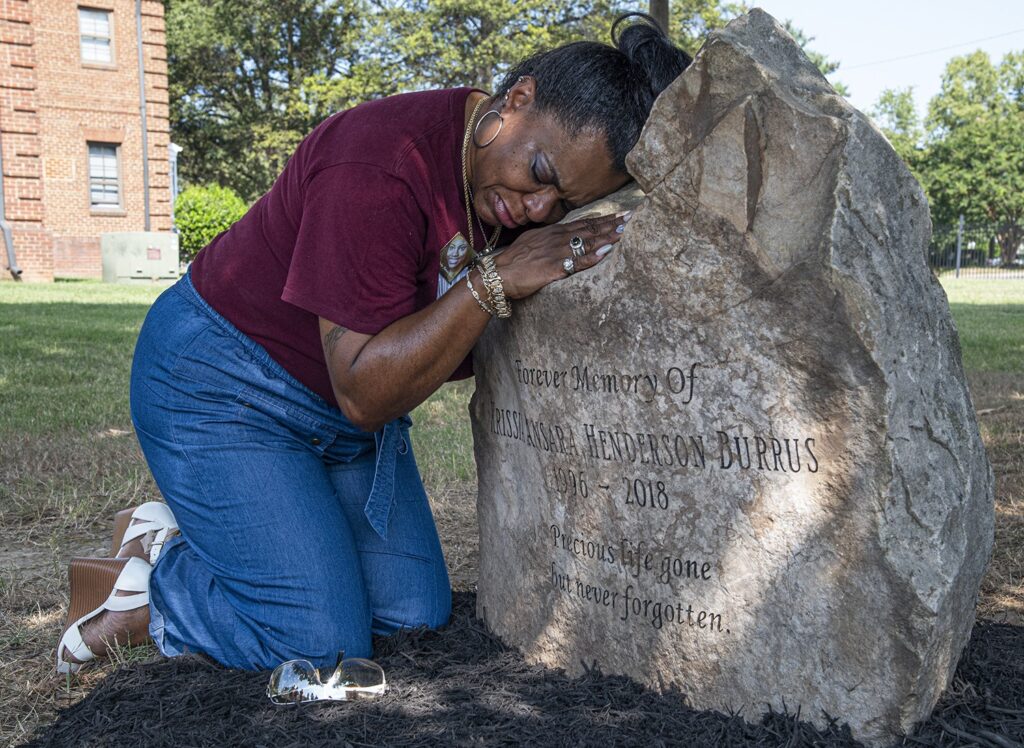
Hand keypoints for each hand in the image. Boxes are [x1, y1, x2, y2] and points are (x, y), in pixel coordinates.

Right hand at [493, 211, 630, 298]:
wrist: (498, 274)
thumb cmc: (513, 261)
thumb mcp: (532, 242)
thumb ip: (549, 238)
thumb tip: (561, 235)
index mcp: (553, 233)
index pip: (583, 223)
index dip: (602, 219)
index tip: (619, 215)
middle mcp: (557, 239)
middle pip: (589, 229)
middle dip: (611, 224)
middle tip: (630, 217)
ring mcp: (556, 252)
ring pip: (586, 242)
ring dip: (607, 237)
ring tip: (624, 231)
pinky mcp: (554, 268)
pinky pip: (576, 262)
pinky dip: (592, 257)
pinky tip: (605, 252)